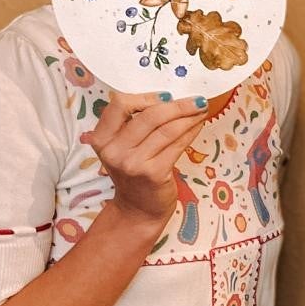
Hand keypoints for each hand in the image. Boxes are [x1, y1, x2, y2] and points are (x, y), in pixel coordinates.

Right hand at [81, 92, 208, 228]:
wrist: (138, 210)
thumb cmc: (134, 173)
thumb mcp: (122, 148)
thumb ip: (132, 125)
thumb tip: (167, 98)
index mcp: (102, 138)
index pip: (119, 105)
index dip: (145, 97)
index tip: (166, 96)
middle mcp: (114, 150)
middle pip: (149, 116)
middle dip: (178, 105)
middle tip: (197, 100)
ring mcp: (134, 162)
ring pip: (167, 129)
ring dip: (189, 117)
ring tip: (202, 110)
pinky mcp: (154, 173)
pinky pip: (178, 145)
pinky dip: (192, 132)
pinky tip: (199, 125)